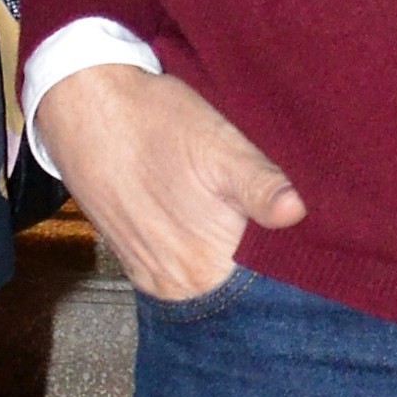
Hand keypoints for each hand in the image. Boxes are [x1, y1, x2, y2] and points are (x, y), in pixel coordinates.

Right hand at [42, 63, 303, 300]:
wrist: (85, 109)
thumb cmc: (156, 121)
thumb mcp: (219, 146)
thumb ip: (259, 186)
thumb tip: (296, 212)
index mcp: (208, 269)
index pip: (271, 284)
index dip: (294, 259)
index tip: (311, 231)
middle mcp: (180, 287)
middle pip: (242, 286)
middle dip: (264, 260)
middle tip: (271, 215)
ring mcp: (155, 278)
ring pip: (213, 280)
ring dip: (232, 258)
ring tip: (238, 215)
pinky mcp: (137, 263)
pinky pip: (183, 271)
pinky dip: (201, 254)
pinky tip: (205, 222)